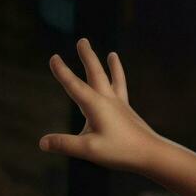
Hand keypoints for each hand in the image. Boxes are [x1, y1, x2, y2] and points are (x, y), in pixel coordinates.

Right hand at [39, 38, 161, 173]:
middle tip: (83, 41)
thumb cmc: (122, 152)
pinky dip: (121, 82)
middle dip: (87, 57)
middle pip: (96, 73)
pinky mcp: (128, 113)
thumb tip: (42, 143)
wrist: (153, 154)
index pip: (74, 85)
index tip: (54, 57)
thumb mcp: (89, 150)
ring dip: (111, 66)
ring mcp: (121, 105)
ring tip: (112, 54)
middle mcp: (108, 100)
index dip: (62, 71)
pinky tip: (119, 85)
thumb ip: (65, 144)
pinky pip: (123, 91)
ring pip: (113, 79)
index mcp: (96, 105)